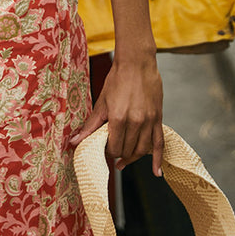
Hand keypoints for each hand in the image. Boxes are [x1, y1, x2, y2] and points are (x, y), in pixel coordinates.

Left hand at [72, 54, 163, 175]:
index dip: (108, 152)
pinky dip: (157, 159)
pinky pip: (159, 143)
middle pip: (127, 150)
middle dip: (119, 154)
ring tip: (125, 160)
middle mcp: (135, 122)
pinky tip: (156, 172)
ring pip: (141, 150)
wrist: (137, 63)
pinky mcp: (158, 118)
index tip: (105, 149)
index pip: (113, 148)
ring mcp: (148, 121)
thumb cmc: (117, 80)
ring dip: (133, 157)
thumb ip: (90, 126)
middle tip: (113, 152)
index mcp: (118, 119)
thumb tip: (75, 142)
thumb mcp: (101, 103)